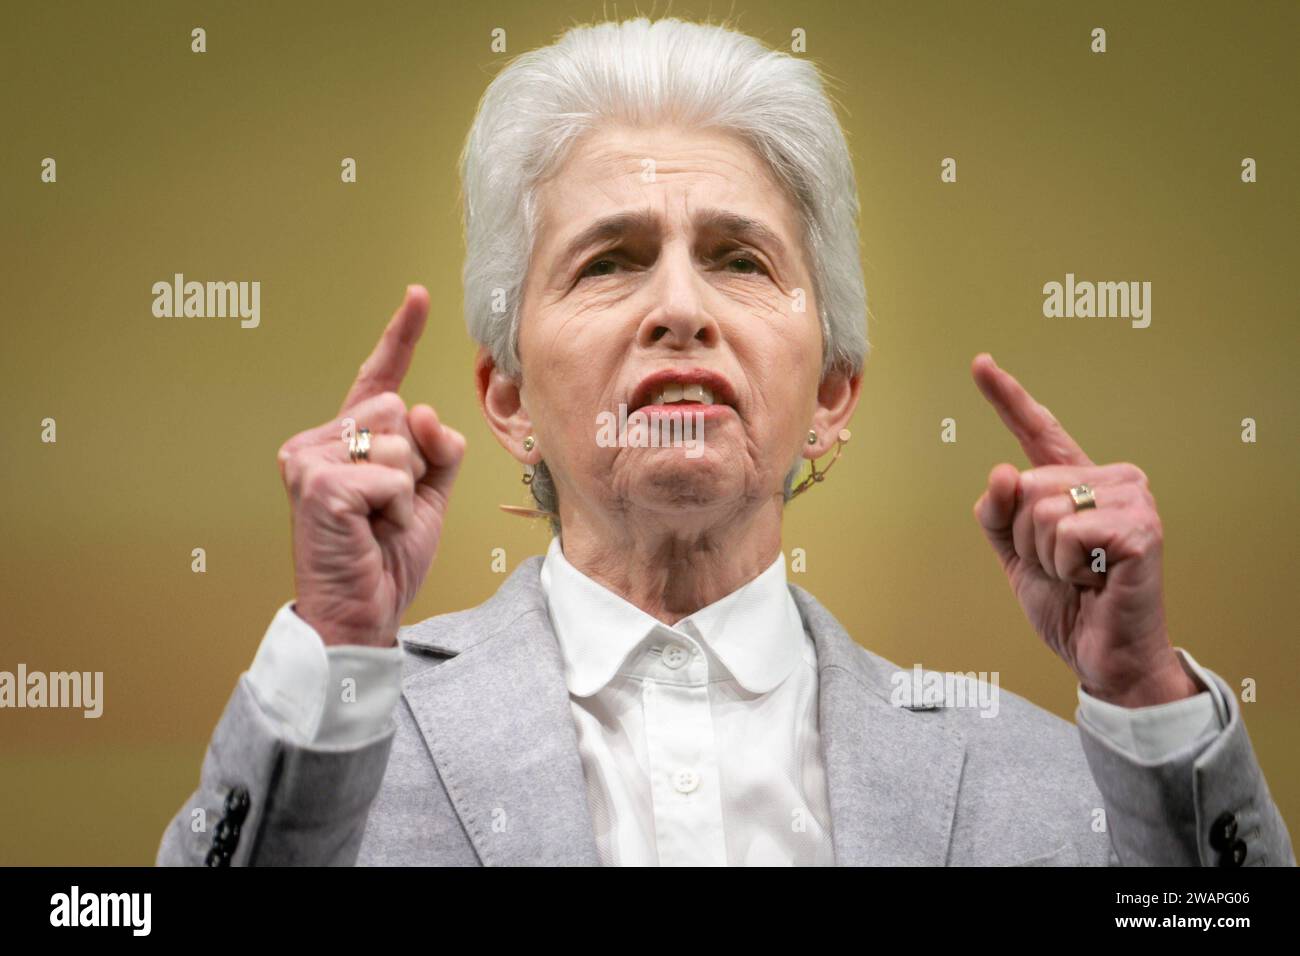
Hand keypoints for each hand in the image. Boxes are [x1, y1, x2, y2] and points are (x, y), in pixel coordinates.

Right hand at [276, 285, 466, 646]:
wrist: (362, 614)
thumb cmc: (387, 558)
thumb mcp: (427, 496)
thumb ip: (436, 450)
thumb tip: (424, 409)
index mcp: (344, 441)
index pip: (378, 379)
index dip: (399, 335)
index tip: (417, 294)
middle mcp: (316, 441)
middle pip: (398, 409)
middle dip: (414, 463)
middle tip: (389, 509)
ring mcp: (309, 460)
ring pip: (397, 440)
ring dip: (406, 488)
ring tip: (378, 521)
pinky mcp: (317, 485)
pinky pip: (391, 475)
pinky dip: (397, 507)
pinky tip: (370, 530)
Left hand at [970, 353, 1199, 706]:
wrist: (1103, 654)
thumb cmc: (1067, 602)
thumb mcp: (1014, 555)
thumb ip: (997, 513)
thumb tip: (1001, 472)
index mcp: (1077, 481)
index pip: (1037, 431)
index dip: (1007, 397)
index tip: (981, 362)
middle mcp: (1110, 478)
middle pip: (1023, 485)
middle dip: (1024, 538)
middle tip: (1061, 566)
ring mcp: (1131, 499)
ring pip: (1040, 510)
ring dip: (1046, 556)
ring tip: (1080, 574)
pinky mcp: (1141, 527)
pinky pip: (1066, 533)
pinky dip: (1067, 565)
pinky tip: (1097, 579)